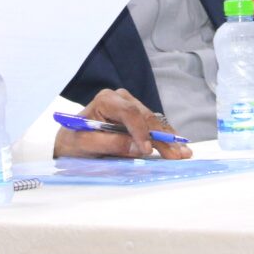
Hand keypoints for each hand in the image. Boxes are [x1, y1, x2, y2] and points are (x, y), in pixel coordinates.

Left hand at [53, 88, 191, 159]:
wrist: (70, 141)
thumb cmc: (74, 141)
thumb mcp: (86, 145)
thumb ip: (111, 144)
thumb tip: (139, 148)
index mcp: (106, 100)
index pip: (130, 112)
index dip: (141, 131)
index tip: (147, 150)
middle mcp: (121, 98)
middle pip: (146, 117)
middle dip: (161, 137)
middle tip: (175, 155)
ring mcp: (131, 106)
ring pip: (153, 122)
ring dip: (168, 138)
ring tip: (183, 153)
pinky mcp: (137, 117)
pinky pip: (153, 126)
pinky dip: (165, 138)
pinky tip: (177, 146)